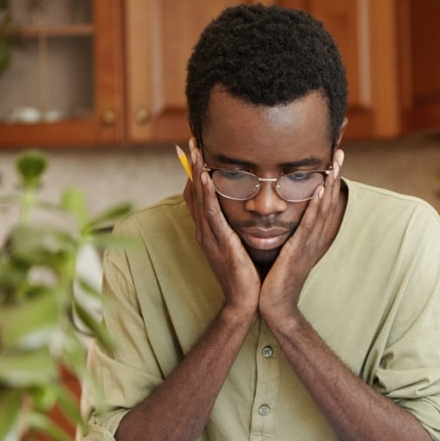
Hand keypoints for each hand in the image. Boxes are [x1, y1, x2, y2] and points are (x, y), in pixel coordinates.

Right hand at [182, 137, 259, 320]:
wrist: (248, 302)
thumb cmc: (247, 275)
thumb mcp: (239, 246)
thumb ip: (237, 228)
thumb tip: (243, 211)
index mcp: (209, 231)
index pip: (198, 195)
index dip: (195, 171)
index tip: (197, 149)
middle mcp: (205, 231)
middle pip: (193, 191)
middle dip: (192, 165)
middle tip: (192, 139)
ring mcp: (210, 237)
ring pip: (200, 198)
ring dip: (196, 172)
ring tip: (195, 150)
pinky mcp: (221, 242)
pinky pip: (212, 213)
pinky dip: (207, 193)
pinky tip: (205, 177)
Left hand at [259, 148, 346, 324]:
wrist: (274, 305)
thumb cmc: (275, 280)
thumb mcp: (284, 251)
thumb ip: (286, 234)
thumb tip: (281, 219)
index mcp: (310, 236)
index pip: (323, 202)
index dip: (329, 180)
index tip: (332, 159)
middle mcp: (314, 237)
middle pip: (328, 200)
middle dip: (335, 175)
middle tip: (340, 151)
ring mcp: (309, 243)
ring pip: (323, 208)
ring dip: (330, 183)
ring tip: (335, 162)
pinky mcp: (299, 249)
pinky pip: (310, 224)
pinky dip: (316, 205)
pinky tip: (320, 189)